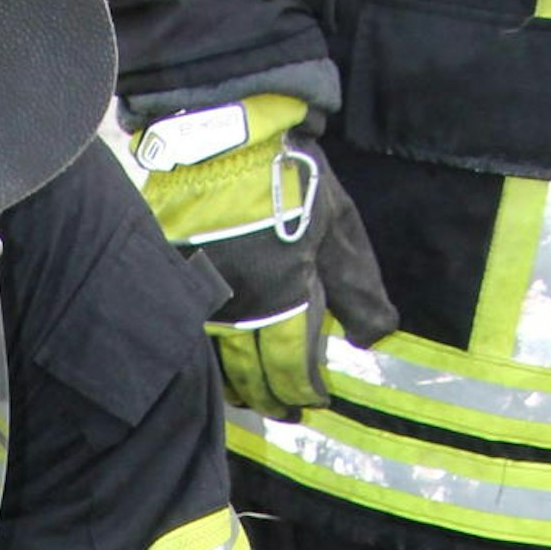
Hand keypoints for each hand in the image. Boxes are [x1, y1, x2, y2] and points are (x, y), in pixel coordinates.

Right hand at [127, 91, 395, 415]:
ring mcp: (202, 300)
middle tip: (285, 413)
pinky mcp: (174, 286)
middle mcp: (240, 309)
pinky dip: (206, 358)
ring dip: (237, 387)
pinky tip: (215, 367)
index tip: (316, 401)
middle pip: (254, 375)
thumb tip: (376, 333)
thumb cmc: (289, 175)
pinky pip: (191, 336)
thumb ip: (357, 281)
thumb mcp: (337, 221)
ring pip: (218, 363)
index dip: (306, 389)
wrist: (223, 136)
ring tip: (250, 399)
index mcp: (284, 294)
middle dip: (272, 398)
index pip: (295, 364)